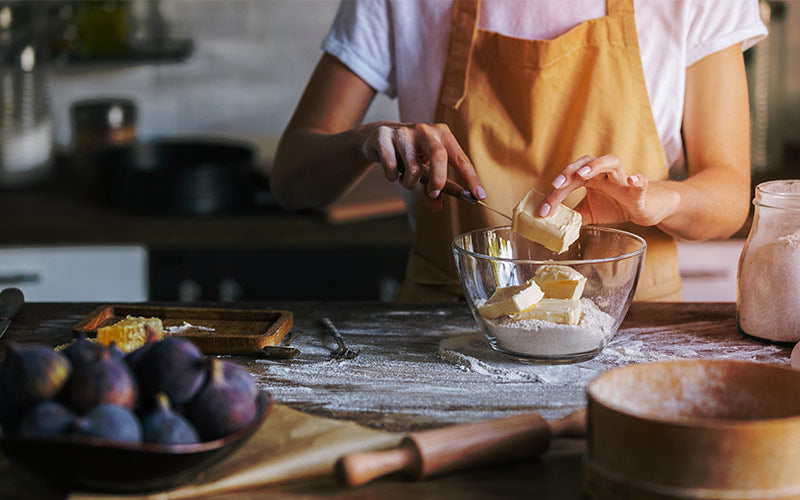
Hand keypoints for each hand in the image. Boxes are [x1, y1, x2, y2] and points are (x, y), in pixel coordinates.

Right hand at [360, 122, 485, 210]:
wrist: (379, 137)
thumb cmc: (410, 154)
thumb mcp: (425, 169)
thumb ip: (433, 188)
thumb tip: (436, 206)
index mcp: (442, 134)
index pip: (461, 158)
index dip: (471, 178)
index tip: (479, 196)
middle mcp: (425, 129)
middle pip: (439, 156)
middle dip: (438, 180)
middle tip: (433, 194)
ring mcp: (404, 131)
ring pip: (413, 168)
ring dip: (409, 183)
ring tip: (405, 178)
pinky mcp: (384, 136)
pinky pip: (391, 167)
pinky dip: (392, 176)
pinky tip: (391, 169)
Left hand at [539, 154, 676, 226]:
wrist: (644, 209)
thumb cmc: (615, 205)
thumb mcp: (588, 212)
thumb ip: (572, 214)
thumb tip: (551, 223)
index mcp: (590, 178)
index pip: (569, 180)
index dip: (555, 194)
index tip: (543, 210)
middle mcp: (605, 173)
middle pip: (585, 163)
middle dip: (569, 172)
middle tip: (555, 184)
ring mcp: (623, 178)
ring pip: (611, 161)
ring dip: (595, 166)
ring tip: (583, 174)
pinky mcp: (641, 189)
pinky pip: (641, 181)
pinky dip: (637, 179)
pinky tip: (633, 180)